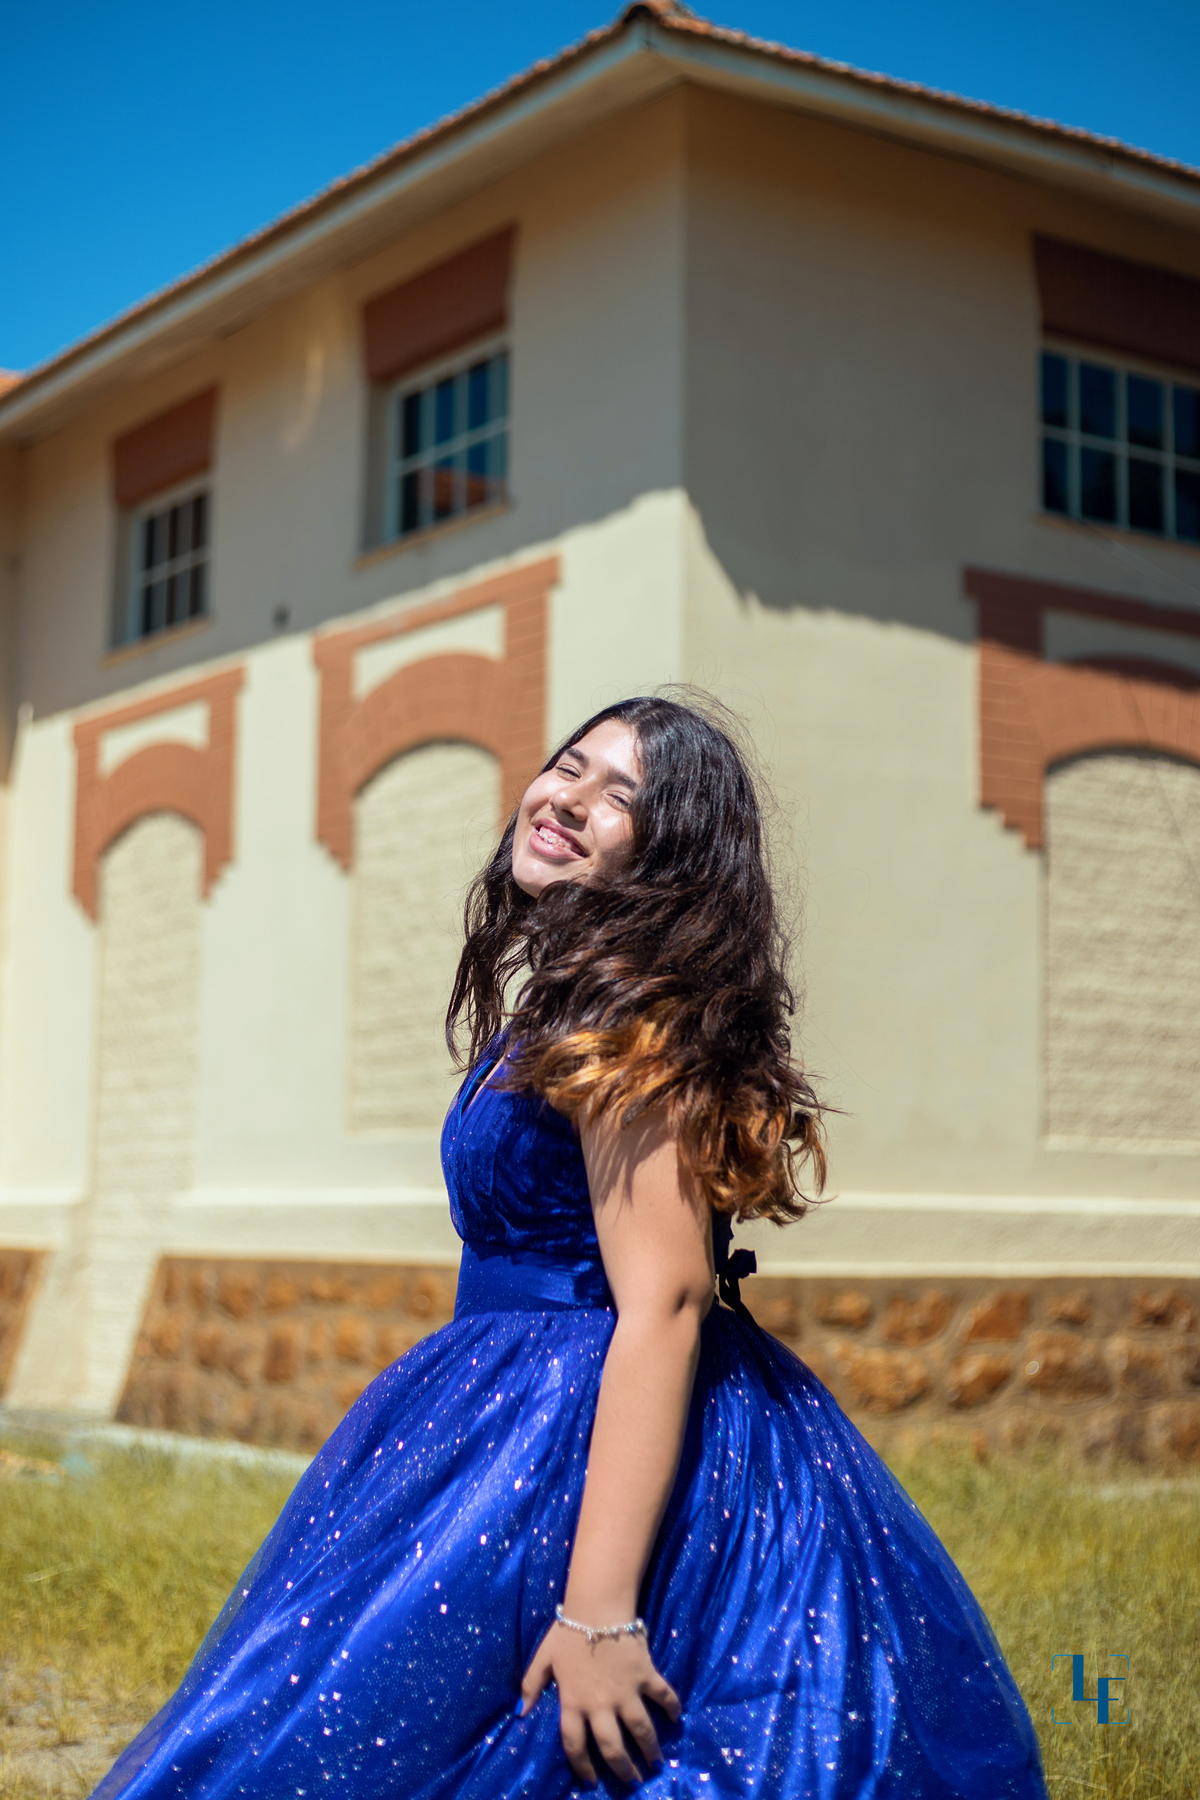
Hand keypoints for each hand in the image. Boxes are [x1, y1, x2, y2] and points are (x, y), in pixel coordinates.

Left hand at [520, 1620, 680, 1787]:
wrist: (598, 1607)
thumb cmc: (568, 1632)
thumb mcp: (544, 1658)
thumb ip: (531, 1685)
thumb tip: (519, 1712)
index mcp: (574, 1703)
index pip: (575, 1746)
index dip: (583, 1768)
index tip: (591, 1781)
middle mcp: (601, 1704)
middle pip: (613, 1747)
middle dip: (624, 1769)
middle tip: (633, 1781)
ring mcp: (626, 1691)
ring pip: (641, 1730)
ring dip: (650, 1749)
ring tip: (656, 1762)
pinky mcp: (645, 1675)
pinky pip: (663, 1695)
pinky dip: (672, 1707)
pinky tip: (676, 1718)